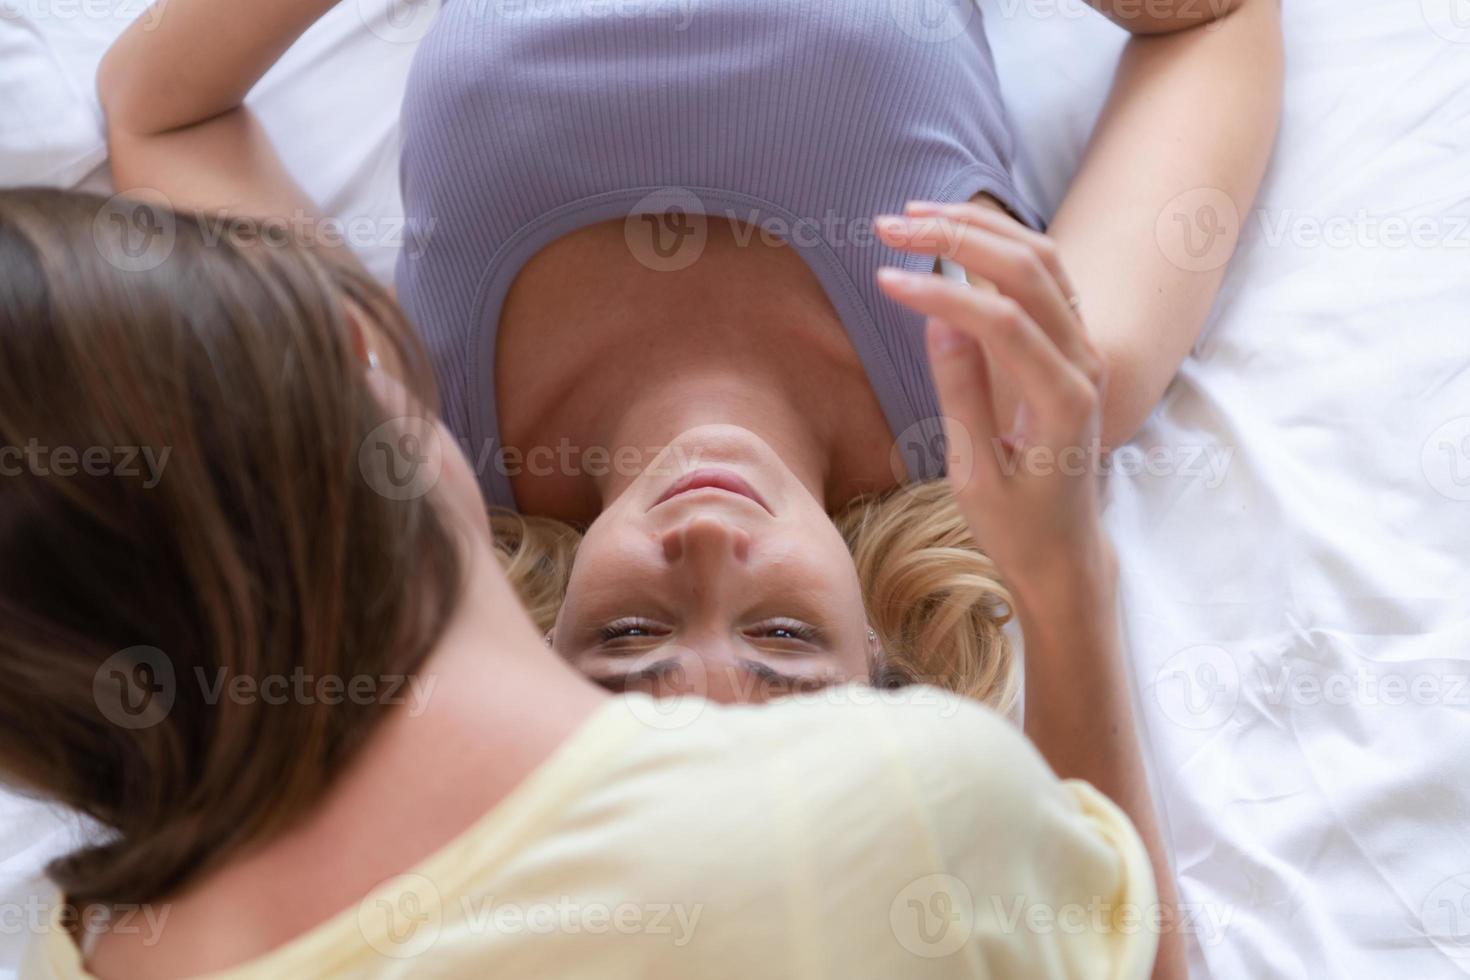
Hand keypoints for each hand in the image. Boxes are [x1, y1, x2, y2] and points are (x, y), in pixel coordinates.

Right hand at [875, 202, 1111, 596]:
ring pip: (1041, 260)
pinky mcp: (1072, 346)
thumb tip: (938, 319)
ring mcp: (1085, 349)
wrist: (1066, 551)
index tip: (883, 278)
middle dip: (956, 237)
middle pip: (1028, 270)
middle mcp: (1087, 364)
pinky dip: (999, 245)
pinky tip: (953, 235)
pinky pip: (1044, 276)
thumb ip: (962, 393)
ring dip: (980, 228)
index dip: (940, 292)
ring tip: (916, 213)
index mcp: (1065, 402)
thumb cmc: (1016, 526)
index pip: (1001, 320)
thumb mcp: (974, 474)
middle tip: (889, 225)